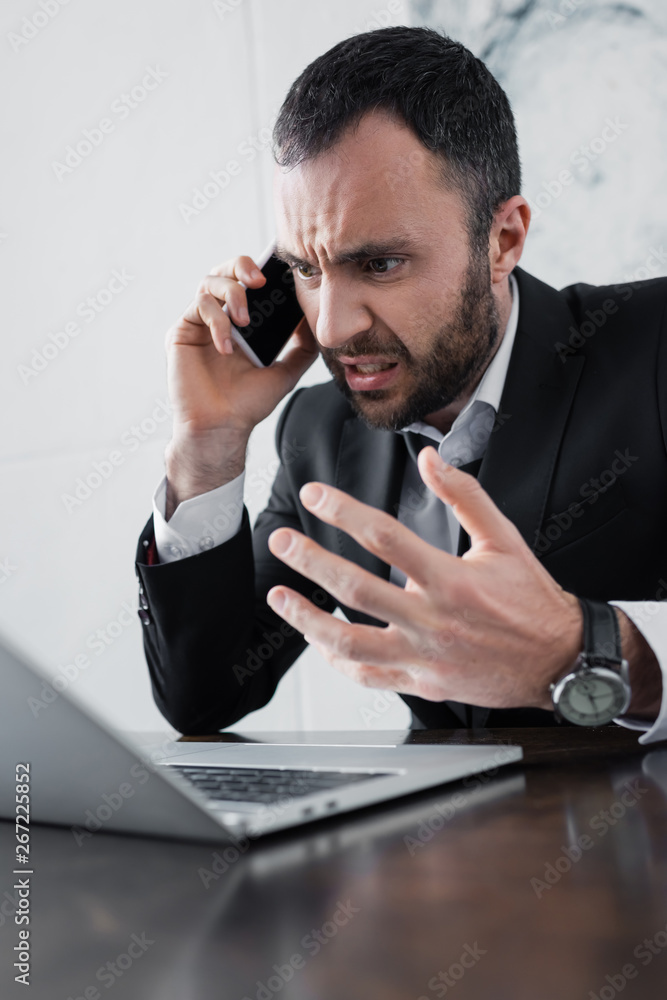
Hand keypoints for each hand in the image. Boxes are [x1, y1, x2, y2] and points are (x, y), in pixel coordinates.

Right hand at [164, 256, 317, 514]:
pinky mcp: (182, 331)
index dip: (260, 271)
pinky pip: (199, 307)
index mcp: (243, 324)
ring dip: (232, 294)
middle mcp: (220, 318)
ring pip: (210, 282)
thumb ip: (302, 346)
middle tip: (260, 280)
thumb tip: (313, 318)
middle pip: (225, 271)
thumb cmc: (248, 403)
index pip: (249, 283)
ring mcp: (199, 324)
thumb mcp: (286, 371)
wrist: (223, 426)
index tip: (279, 274)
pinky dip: (217, 321)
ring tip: (244, 322)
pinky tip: (226, 346)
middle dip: (242, 266)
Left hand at [265, 447, 583, 709]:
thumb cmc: (532, 601)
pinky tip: (318, 641)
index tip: (315, 495)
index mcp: (451, 579)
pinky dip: (337, 660)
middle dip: (310, 561)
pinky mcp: (421, 683)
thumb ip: (465, 495)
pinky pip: (367, 677)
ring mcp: (423, 655)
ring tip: (279, 597)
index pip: (384, 535)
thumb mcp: (505, 538)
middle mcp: (432, 618)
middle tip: (282, 541)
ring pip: (350, 642)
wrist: (559, 662)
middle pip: (355, 588)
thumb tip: (431, 458)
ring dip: (307, 619)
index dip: (343, 511)